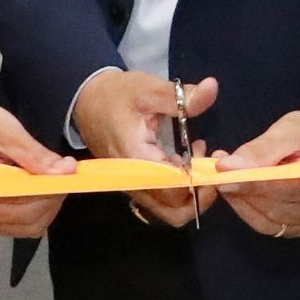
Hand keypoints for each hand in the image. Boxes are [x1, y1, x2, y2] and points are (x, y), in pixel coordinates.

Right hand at [0, 83, 78, 238]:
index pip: (16, 202)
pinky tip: (42, 186)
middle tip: (65, 170)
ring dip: (49, 203)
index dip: (46, 191)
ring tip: (52, 175)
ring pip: (31, 225)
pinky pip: (27, 225)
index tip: (67, 173)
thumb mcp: (5, 130)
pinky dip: (42, 208)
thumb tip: (66, 171)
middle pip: (26, 218)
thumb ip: (34, 154)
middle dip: (51, 196)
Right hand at [74, 69, 220, 228]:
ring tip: (198, 160)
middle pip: (174, 212)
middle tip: (210, 165)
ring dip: (191, 193)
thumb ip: (181, 96)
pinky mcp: (134, 185)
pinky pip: (161, 200)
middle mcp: (133, 182)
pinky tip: (186, 160)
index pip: (174, 190)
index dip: (200, 181)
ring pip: (168, 211)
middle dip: (200, 195)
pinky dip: (179, 189)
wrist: (86, 100)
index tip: (213, 159)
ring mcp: (133, 187)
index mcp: (137, 160)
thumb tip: (212, 87)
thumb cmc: (116, 95)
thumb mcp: (149, 89)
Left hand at [219, 106, 299, 235]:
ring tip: (225, 180)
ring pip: (269, 221)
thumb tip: (229, 166)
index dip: (253, 183)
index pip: (289, 188)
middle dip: (243, 191)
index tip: (224, 173)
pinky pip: (269, 226)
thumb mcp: (291, 129)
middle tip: (218, 174)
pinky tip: (237, 193)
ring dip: (242, 202)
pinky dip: (248, 211)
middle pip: (277, 208)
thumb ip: (262, 148)